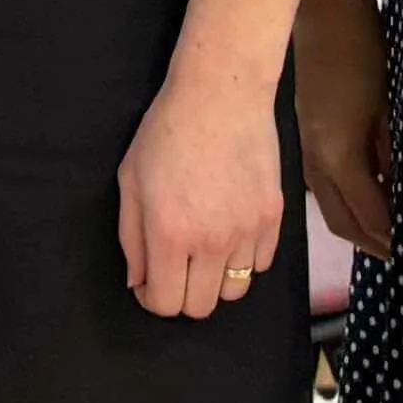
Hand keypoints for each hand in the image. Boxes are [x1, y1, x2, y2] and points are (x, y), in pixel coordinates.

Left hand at [118, 53, 290, 322]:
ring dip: (216, 279)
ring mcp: (247, 231)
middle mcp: (211, 242)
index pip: (166, 303)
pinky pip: (261, 264)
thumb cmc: (166, 133)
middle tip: (176, 268)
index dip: (153, 299)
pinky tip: (230, 232)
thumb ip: (131, 239)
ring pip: (235, 290)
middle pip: (202, 307)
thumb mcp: (129, 182)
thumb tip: (139, 282)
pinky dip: (244, 259)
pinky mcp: (273, 218)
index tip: (150, 282)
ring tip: (205, 251)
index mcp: (170, 234)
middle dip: (183, 295)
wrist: (221, 95)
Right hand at [291, 0, 391, 261]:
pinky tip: (369, 197)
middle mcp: (317, 161)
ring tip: (388, 235)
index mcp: (337, 156)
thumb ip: (393, 155)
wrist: (325, 10)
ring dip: (359, 225)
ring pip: (331, 205)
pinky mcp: (309, 136)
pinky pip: (327, 184)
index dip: (390, 239)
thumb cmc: (364, 52)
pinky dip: (349, 201)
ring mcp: (309, 148)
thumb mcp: (389, 105)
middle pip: (342, 221)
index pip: (365, 216)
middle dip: (372, 243)